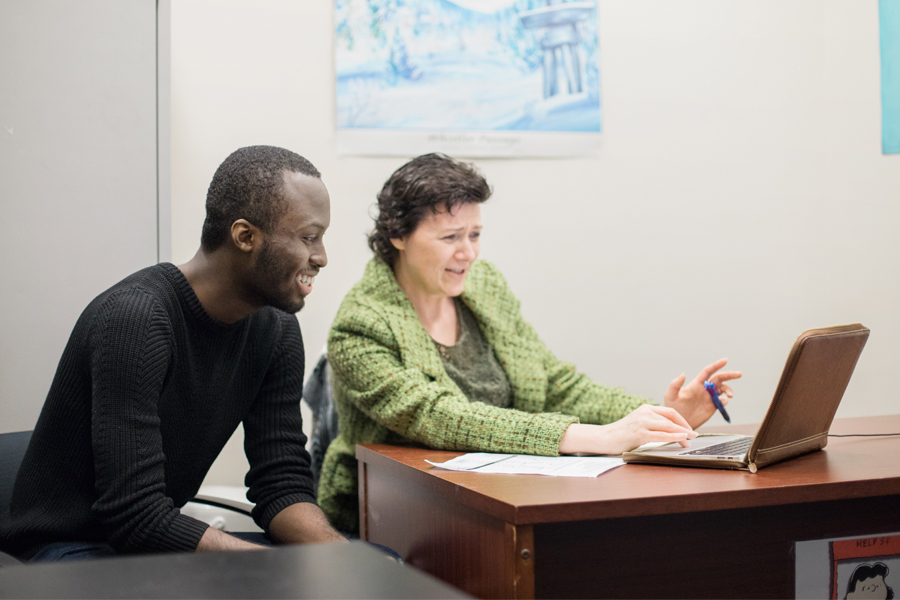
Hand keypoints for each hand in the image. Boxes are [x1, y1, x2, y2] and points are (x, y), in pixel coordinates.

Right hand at [559, 405, 698, 454]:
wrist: (603, 438)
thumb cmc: (621, 434)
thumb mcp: (638, 424)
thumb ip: (651, 423)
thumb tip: (669, 431)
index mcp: (645, 408)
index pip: (669, 412)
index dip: (682, 421)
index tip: (689, 430)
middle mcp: (644, 412)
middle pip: (671, 418)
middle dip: (685, 427)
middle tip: (694, 436)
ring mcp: (641, 422)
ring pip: (668, 426)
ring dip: (682, 434)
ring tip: (690, 440)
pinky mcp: (639, 433)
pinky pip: (661, 435)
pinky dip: (673, 437)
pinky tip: (681, 439)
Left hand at [664, 358, 741, 428]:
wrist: (679, 423)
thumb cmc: (673, 408)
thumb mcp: (670, 395)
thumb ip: (675, 384)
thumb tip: (683, 374)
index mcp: (696, 383)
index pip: (708, 371)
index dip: (716, 365)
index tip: (725, 360)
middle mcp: (704, 389)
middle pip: (719, 378)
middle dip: (729, 375)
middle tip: (739, 374)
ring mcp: (709, 397)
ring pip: (723, 389)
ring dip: (729, 390)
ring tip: (730, 395)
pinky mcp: (713, 406)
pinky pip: (722, 401)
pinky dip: (725, 400)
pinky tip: (722, 402)